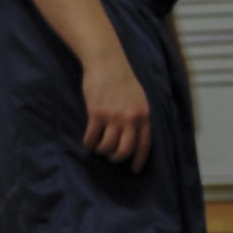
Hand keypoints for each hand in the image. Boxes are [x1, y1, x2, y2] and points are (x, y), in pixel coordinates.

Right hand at [81, 52, 150, 171]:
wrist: (107, 63)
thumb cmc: (123, 80)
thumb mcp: (140, 99)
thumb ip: (139, 117)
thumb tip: (136, 134)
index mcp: (143, 116)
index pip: (144, 145)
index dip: (139, 159)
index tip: (134, 169)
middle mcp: (130, 119)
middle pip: (125, 149)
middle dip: (117, 158)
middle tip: (111, 157)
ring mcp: (113, 117)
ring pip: (107, 146)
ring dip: (102, 151)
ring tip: (99, 148)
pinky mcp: (96, 113)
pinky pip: (92, 136)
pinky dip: (89, 143)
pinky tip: (88, 142)